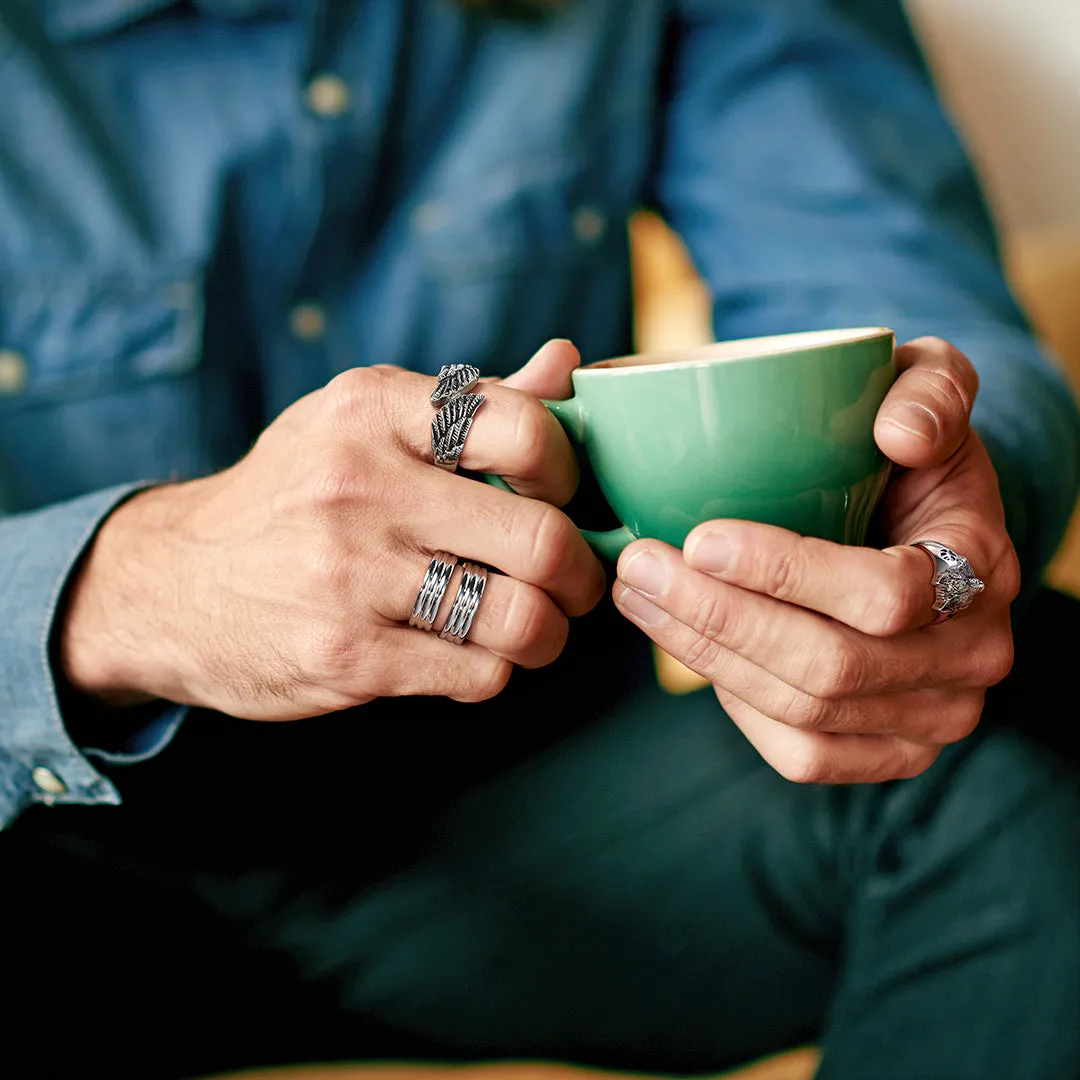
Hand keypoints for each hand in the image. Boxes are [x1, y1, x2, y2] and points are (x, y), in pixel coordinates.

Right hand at [61, 341, 604, 718]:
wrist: (170, 583)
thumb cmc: (292, 496)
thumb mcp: (362, 425)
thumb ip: (472, 405)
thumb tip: (568, 364)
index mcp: (372, 408)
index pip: (524, 428)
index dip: (570, 472)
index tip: (564, 498)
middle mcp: (361, 484)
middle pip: (542, 540)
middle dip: (582, 574)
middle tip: (577, 582)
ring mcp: (351, 574)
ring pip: (521, 619)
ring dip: (548, 633)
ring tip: (533, 626)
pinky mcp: (346, 655)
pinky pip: (479, 673)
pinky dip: (494, 669)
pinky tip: (470, 654)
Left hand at [613, 338, 1019, 782]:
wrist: (919, 526)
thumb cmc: (909, 454)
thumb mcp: (930, 391)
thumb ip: (930, 390)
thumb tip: (899, 433)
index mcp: (981, 569)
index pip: (886, 593)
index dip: (786, 572)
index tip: (698, 538)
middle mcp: (971, 657)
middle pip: (831, 666)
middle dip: (719, 619)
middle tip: (639, 567)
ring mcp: (935, 717)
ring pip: (806, 714)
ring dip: (706, 657)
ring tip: (638, 597)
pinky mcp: (891, 751)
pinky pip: (803, 756)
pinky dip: (737, 706)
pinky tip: (691, 647)